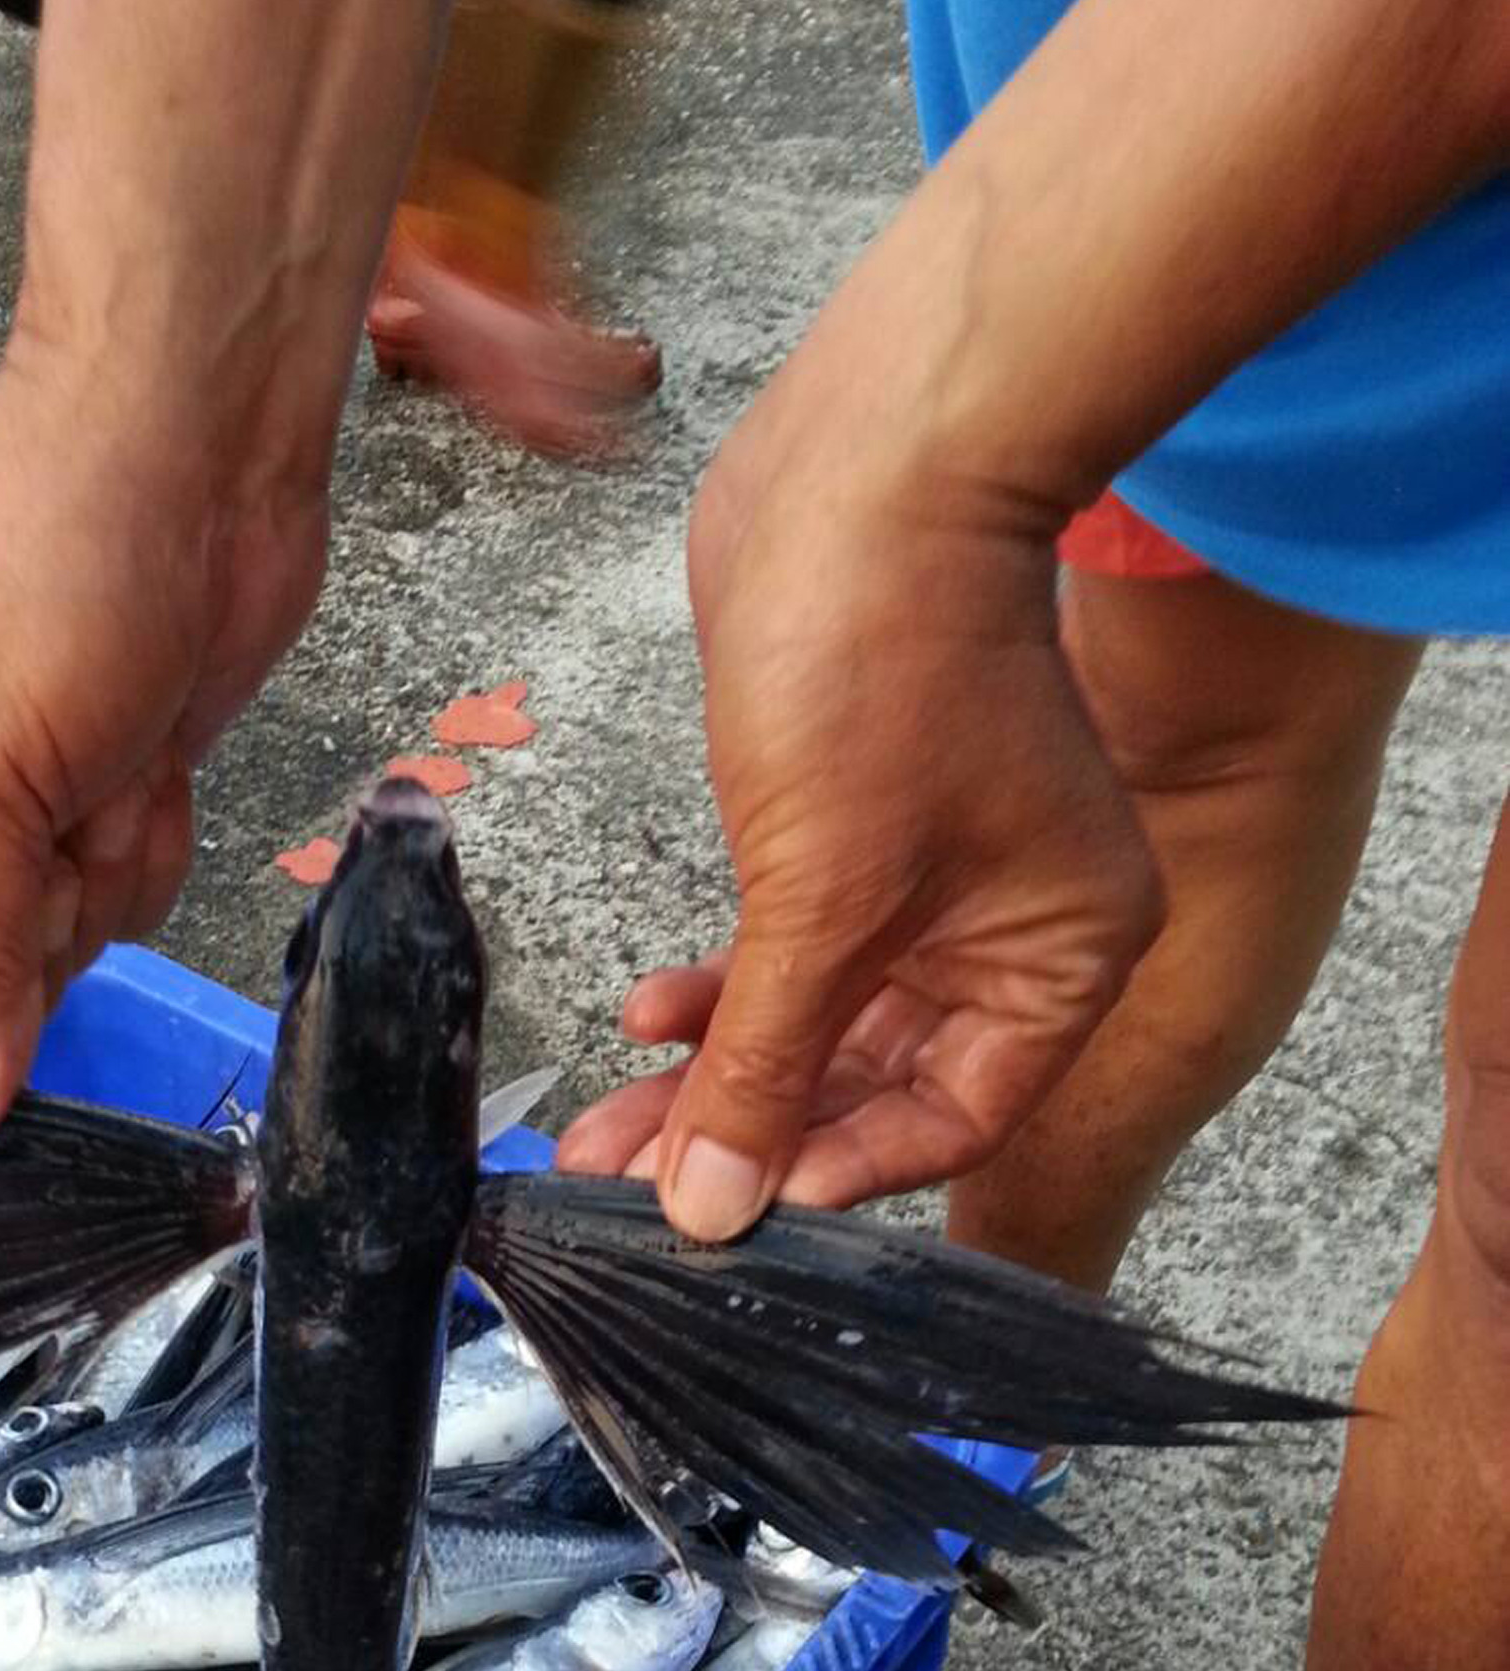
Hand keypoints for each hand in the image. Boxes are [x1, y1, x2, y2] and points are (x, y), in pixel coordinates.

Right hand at [0, 344, 326, 1140]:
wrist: (192, 451)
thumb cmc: (48, 569)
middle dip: (23, 919)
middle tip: (49, 820)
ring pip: (44, 943)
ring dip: (94, 874)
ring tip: (101, 760)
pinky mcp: (83, 785)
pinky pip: (111, 893)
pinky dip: (142, 840)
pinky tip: (145, 755)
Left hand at [557, 390, 1163, 1232]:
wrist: (869, 464)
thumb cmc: (887, 662)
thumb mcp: (823, 897)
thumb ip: (766, 1063)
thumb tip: (711, 1207)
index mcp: (1065, 954)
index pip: (951, 1116)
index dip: (837, 1167)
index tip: (728, 1201)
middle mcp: (1013, 928)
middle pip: (872, 1082)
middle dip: (746, 1129)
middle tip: (628, 1180)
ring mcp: (931, 879)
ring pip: (817, 1021)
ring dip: (713, 1071)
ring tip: (605, 1127)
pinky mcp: (851, 831)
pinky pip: (788, 949)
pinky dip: (720, 988)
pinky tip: (648, 1012)